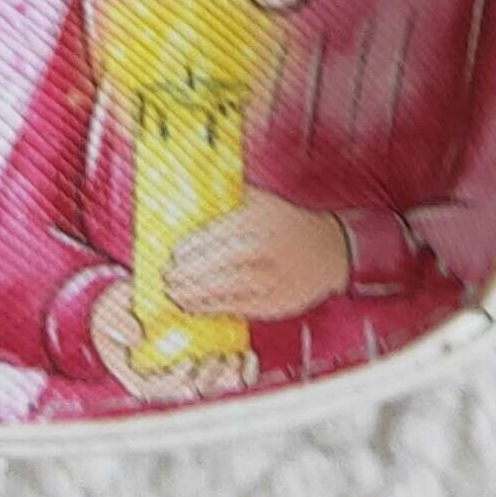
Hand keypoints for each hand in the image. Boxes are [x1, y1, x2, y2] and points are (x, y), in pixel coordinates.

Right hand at [87, 281, 254, 403]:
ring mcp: (188, 375)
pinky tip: (248, 355)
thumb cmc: (117, 312)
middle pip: (192, 393)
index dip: (176, 381)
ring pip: (214, 389)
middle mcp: (166, 383)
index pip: (160, 390)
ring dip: (229, 378)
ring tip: (236, 358)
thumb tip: (136, 337)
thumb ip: (119, 325)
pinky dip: (243, 370)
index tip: (187, 362)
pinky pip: (229, 376)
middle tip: (219, 358)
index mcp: (141, 379)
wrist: (128, 306)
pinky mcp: (206, 363)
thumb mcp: (111, 314)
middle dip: (209, 379)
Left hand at [164, 194, 353, 322]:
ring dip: (194, 294)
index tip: (173, 253)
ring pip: (225, 290)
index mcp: (261, 220)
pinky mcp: (275, 303)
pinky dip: (211, 309)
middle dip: (187, 273)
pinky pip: (236, 308)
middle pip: (218, 264)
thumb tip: (188, 188)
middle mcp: (266, 250)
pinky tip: (193, 306)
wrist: (328, 251)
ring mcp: (272, 279)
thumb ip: (229, 194)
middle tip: (167, 276)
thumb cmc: (286, 223)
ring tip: (173, 293)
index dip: (192, 247)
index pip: (218, 235)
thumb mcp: (261, 200)